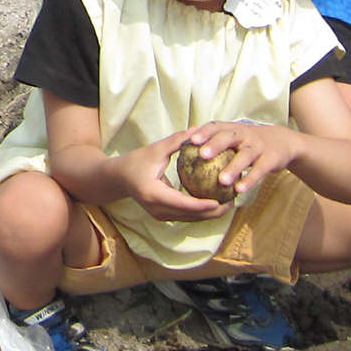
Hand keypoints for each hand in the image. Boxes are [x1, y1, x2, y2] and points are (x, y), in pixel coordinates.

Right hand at [113, 130, 230, 222]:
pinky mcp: (163, 216)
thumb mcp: (155, 149)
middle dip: (213, 212)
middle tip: (232, 202)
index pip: (184, 203)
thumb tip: (197, 131)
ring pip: (190, 219)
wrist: (118, 178)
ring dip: (210, 214)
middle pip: (191, 215)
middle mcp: (157, 209)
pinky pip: (186, 216)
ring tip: (228, 204)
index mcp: (154, 194)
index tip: (222, 200)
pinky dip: (201, 212)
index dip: (204, 205)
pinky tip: (215, 204)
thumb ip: (177, 141)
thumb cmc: (136, 162)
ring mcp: (160, 215)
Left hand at [181, 120, 302, 195]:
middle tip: (201, 155)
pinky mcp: (271, 158)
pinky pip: (259, 170)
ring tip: (221, 180)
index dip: (203, 132)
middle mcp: (244, 134)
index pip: (215, 127)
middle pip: (228, 137)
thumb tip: (188, 155)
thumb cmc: (250, 142)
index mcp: (232, 129)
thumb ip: (216, 144)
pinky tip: (239, 190)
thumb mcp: (235, 138)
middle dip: (215, 144)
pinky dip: (250, 179)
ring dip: (233, 168)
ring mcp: (258, 146)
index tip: (190, 140)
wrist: (284, 142)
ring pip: (244, 156)